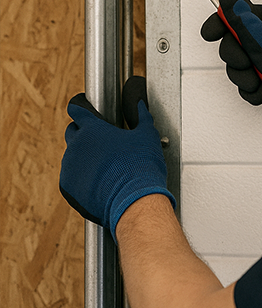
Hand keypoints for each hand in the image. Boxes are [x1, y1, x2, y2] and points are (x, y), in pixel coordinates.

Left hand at [60, 76, 175, 240]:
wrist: (134, 202)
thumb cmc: (141, 166)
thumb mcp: (147, 135)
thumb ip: (142, 116)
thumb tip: (141, 106)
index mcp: (92, 128)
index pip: (77, 110)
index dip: (81, 108)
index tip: (84, 110)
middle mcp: (76, 145)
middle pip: (72, 132)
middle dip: (82, 133)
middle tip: (100, 141)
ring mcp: (70, 167)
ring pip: (72, 156)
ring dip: (83, 157)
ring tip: (103, 165)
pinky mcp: (68, 187)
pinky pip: (71, 177)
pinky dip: (81, 177)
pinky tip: (98, 181)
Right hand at [200, 0, 261, 125]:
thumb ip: (241, 19)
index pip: (239, 14)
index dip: (221, 23)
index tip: (210, 34)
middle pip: (234, 42)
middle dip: (237, 58)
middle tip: (245, 63)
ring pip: (238, 65)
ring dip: (245, 77)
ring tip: (258, 82)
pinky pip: (246, 80)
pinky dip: (252, 88)